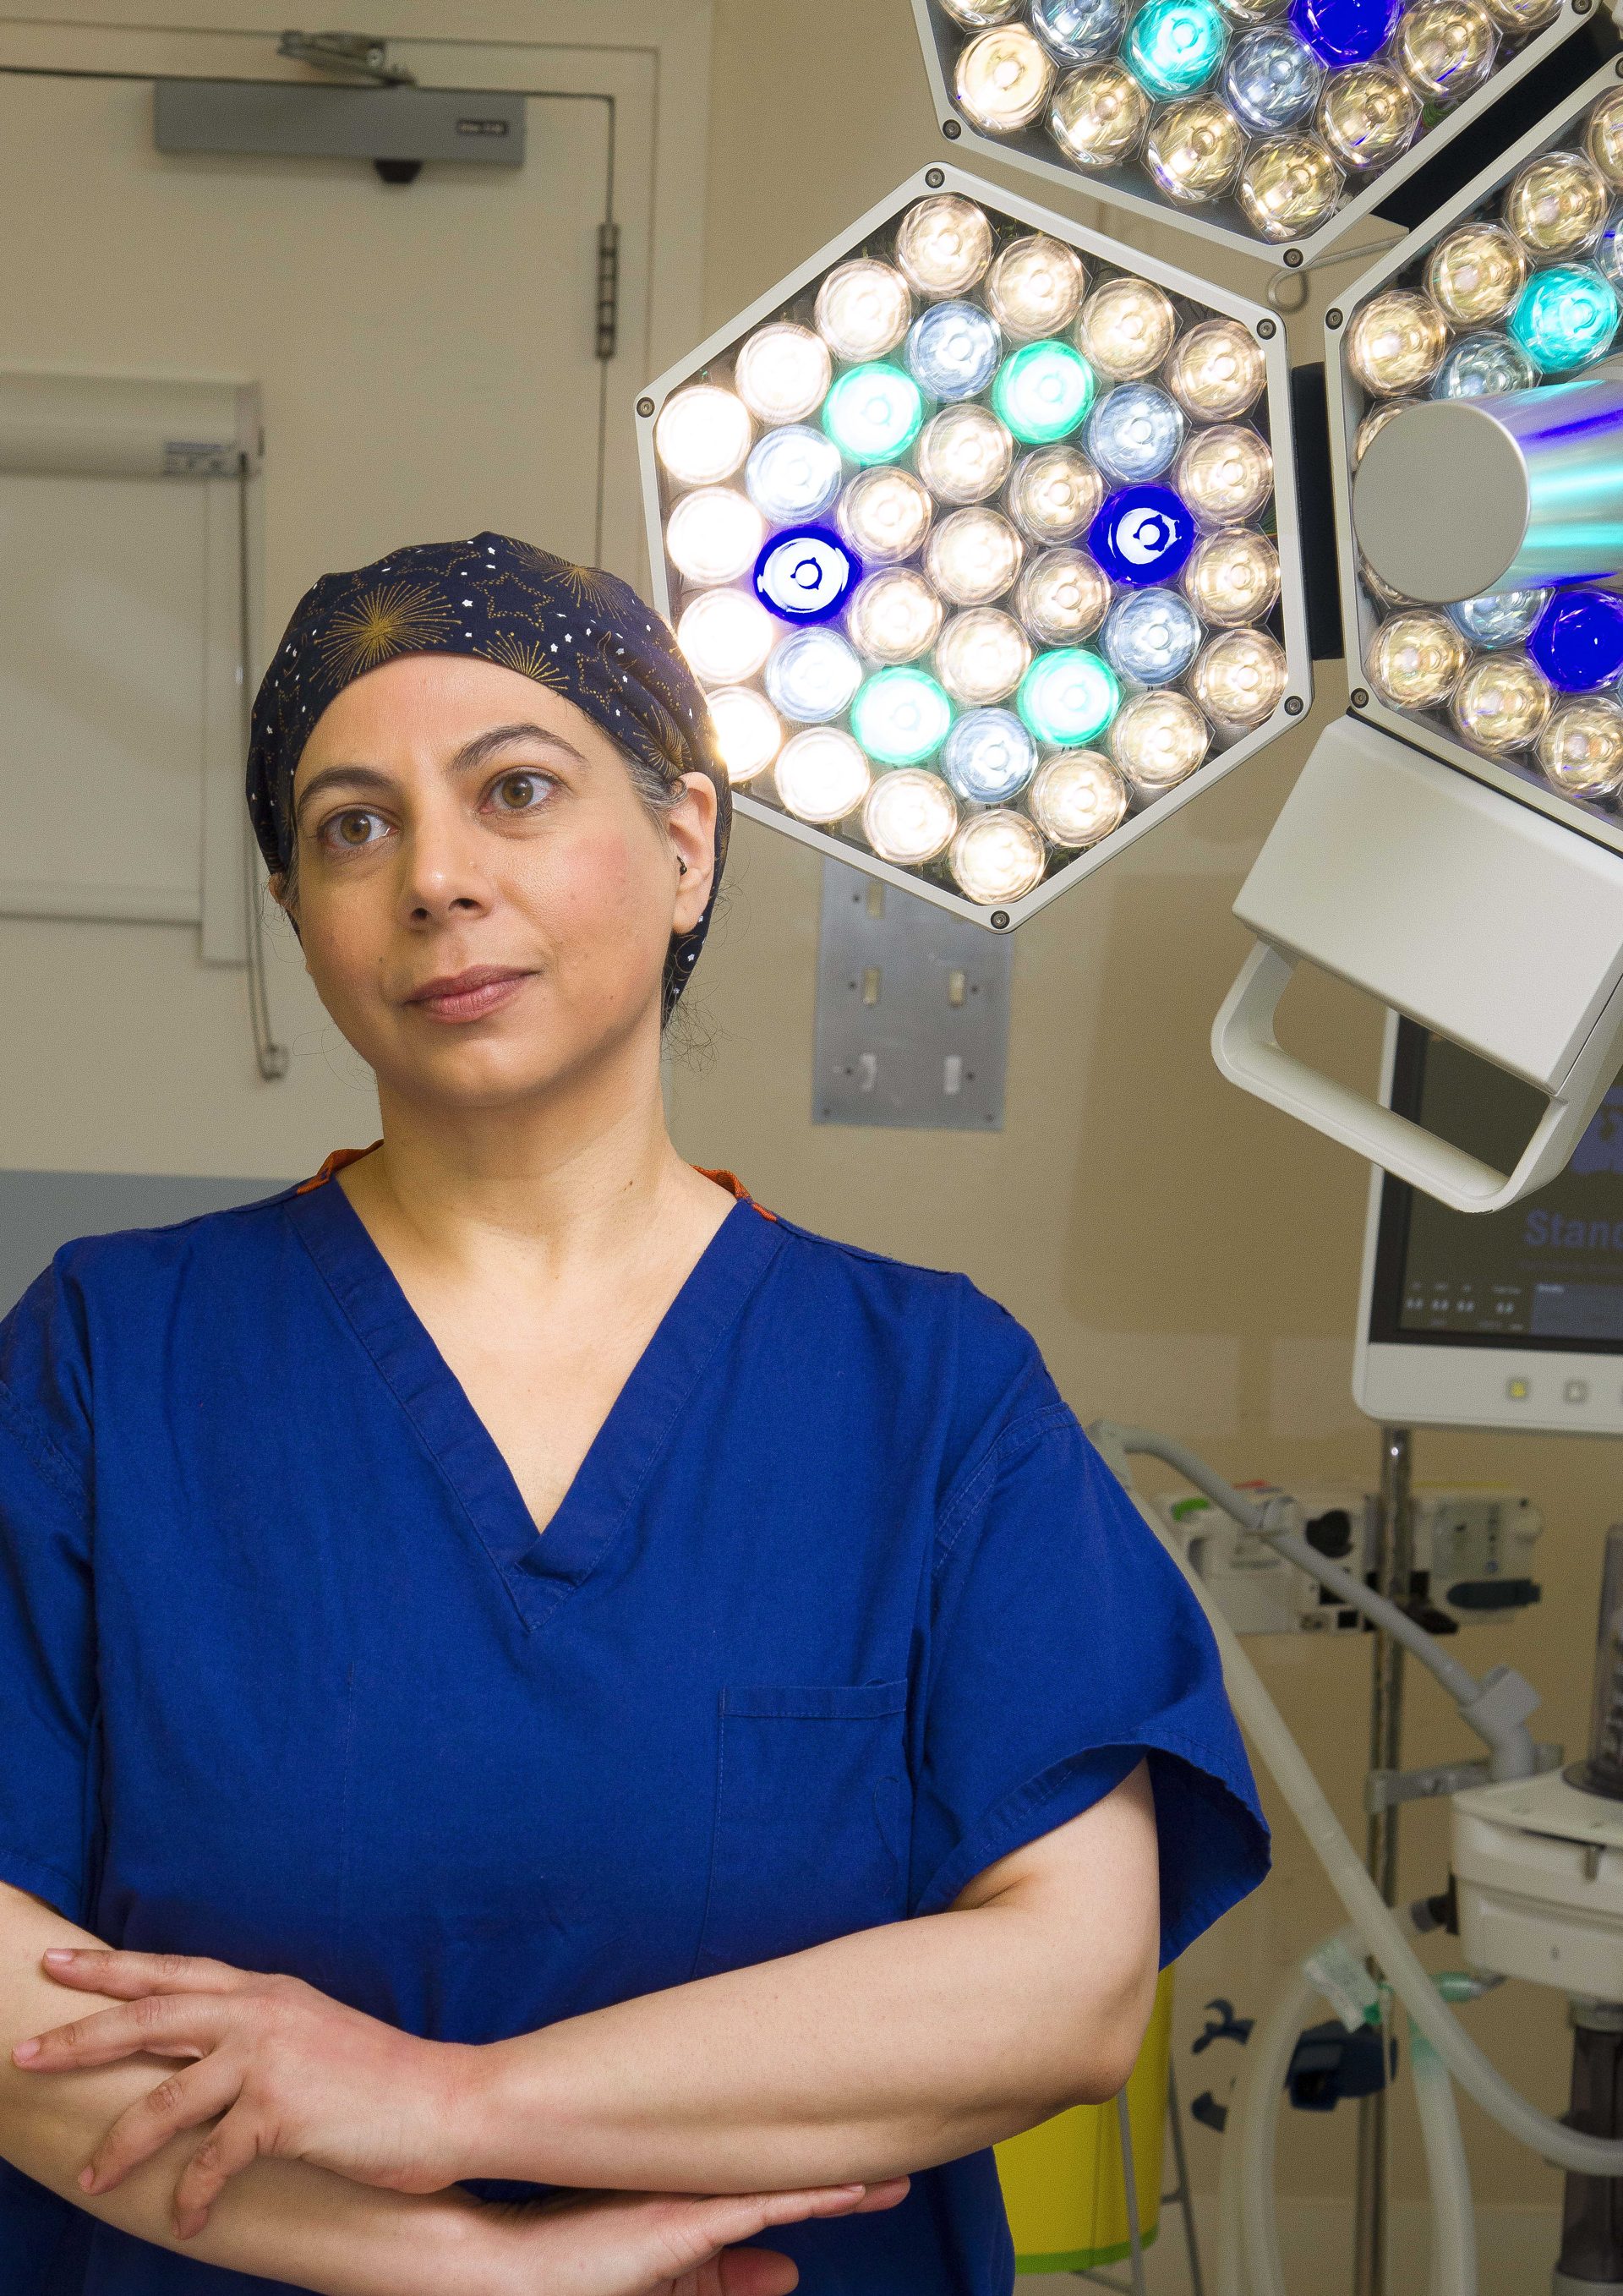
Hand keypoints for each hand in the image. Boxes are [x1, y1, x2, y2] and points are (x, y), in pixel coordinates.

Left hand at [14, 1947, 474, 2230]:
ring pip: (165, 2101)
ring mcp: (269, 2061)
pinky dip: (193, 2195)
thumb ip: (256, 2029)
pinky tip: (185, 2219)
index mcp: (265, 1991)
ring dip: (121, 2145)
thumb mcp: (311, 2030)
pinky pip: (212, 2161)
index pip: (171, 1973)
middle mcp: (260, 2014)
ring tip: (91, 2177)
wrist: (445, 2100)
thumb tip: (199, 2046)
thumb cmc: (377, 2076)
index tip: (57, 1961)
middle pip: (148, 2019)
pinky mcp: (281, 2113)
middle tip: (25, 2053)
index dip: (110, 1968)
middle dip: (80, 2037)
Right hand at [482, 2181, 909, 2295]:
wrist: (516, 2267)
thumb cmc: (577, 2272)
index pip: (770, 2199)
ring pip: (782, 2187)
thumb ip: (724, 2279)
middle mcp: (700, 2196)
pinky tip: (853, 2190)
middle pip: (785, 2186)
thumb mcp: (668, 2280)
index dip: (822, 2190)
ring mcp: (693, 2202)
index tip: (869, 2182)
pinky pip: (763, 2206)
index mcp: (696, 2208)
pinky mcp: (687, 2219)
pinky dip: (810, 2197)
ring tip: (892, 2179)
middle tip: (896, 2177)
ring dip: (840, 2187)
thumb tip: (789, 2275)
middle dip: (843, 2183)